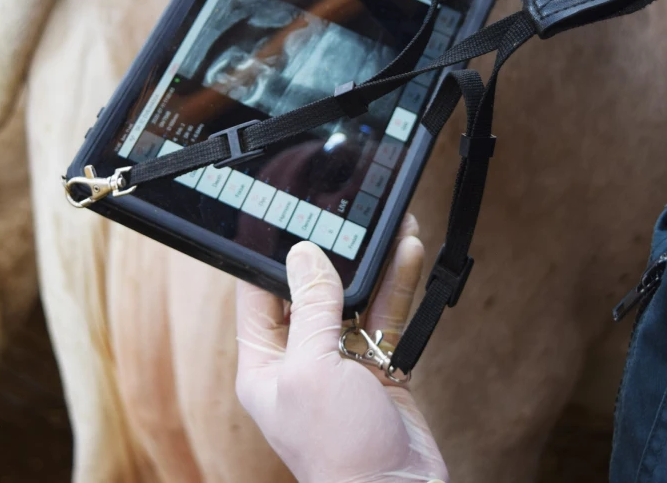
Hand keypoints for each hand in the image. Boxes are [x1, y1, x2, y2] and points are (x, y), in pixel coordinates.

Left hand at [235, 216, 447, 482]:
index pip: (258, 294)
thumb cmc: (339, 451)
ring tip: (393, 225)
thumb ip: (310, 309)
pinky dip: (398, 285)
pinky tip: (408, 254)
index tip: (285, 215)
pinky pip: (386, 315)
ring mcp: (341, 362)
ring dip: (375, 263)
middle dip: (334, 252)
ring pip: (355, 298)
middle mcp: (300, 359)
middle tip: (349, 214)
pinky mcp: (379, 366)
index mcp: (264, 363)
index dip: (270, 254)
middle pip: (312, 290)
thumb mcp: (312, 370)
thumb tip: (303, 254)